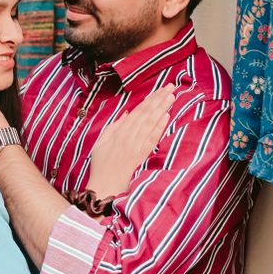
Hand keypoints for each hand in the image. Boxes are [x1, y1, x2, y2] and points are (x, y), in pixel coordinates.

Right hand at [86, 87, 175, 202]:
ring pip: (150, 123)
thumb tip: (128, 113)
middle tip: (171, 87)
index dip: (149, 99)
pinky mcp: (141, 156)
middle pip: (146, 114)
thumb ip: (114, 126)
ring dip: (161, 109)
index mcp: (119, 132)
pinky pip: (152, 139)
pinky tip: (166, 116)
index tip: (160, 89)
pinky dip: (159, 127)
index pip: (137, 111)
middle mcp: (128, 137)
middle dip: (159, 99)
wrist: (104, 186)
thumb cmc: (101, 164)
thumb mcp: (101, 142)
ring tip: (171, 97)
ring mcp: (135, 146)